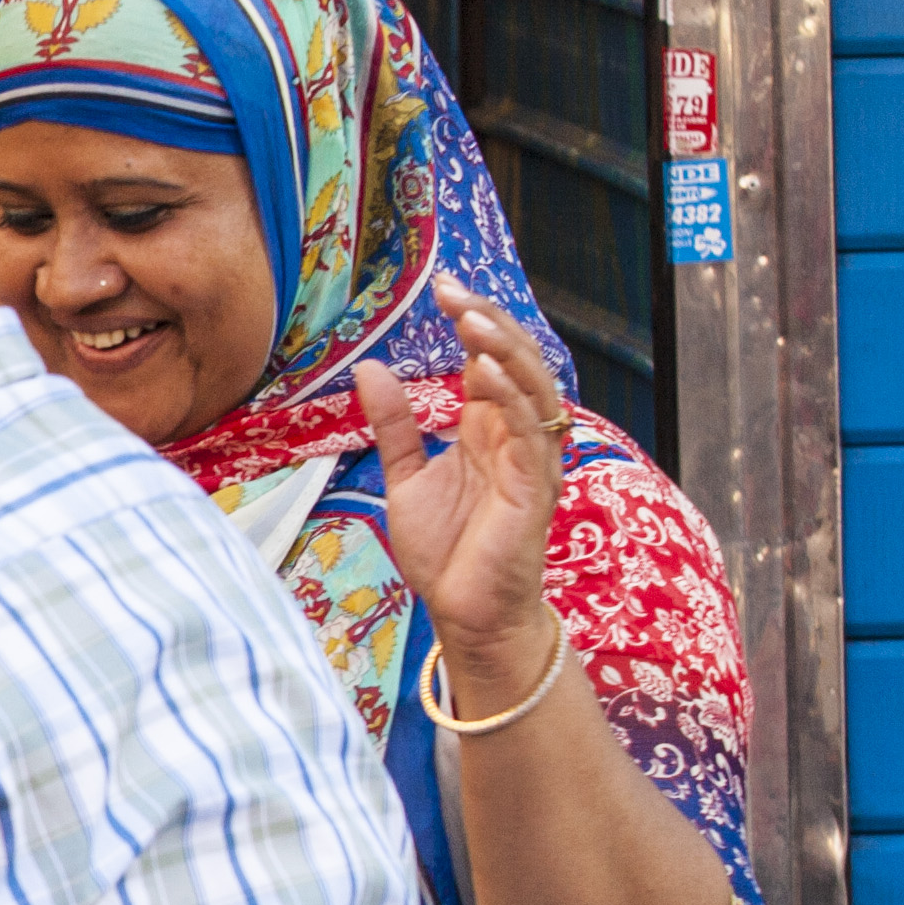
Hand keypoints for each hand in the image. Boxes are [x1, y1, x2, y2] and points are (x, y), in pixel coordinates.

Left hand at [357, 283, 573, 702]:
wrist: (466, 615)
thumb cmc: (447, 552)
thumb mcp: (405, 477)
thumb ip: (393, 425)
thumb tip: (369, 368)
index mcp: (488, 429)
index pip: (488, 359)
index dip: (470, 323)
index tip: (440, 290)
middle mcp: (515, 437)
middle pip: (515, 362)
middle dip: (487, 322)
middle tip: (451, 290)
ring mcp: (529, 461)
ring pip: (532, 389)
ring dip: (503, 349)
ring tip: (470, 317)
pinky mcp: (534, 490)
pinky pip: (530, 435)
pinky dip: (509, 399)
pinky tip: (484, 371)